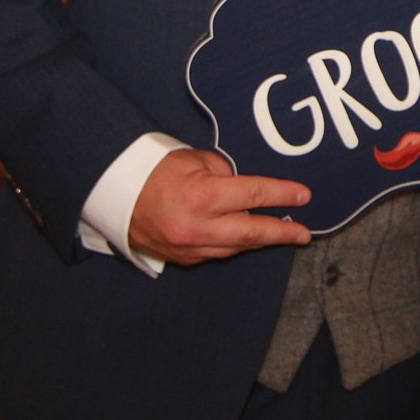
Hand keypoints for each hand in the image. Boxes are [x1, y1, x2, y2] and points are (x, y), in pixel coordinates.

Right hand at [128, 148, 312, 265]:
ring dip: (259, 241)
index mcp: (202, 196)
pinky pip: (216, 254)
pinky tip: (246, 239)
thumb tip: (248, 188)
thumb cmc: (155, 170)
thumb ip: (225, 173)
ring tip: (281, 234)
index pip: (254, 196)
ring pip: (235, 248)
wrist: (115, 193)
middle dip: (282, 233)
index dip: (282, 195)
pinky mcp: (182, 259)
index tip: (304, 196)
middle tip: (305, 234)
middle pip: (252, 233)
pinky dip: (233, 246)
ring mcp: (189, 247)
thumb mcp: (194, 160)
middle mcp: (197, 227)